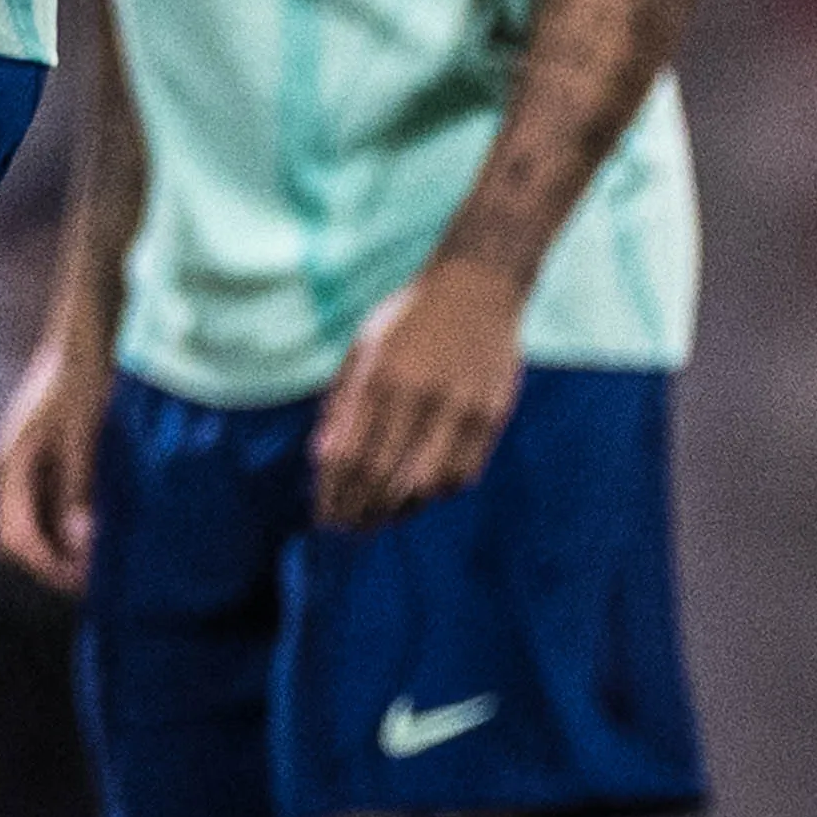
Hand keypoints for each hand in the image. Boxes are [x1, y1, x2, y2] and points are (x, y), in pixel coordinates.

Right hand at [0, 334, 107, 591]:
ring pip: (39, 525)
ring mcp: (28, 464)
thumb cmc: (85, 378)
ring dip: (68, 545)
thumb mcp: (86, 436)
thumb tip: (78, 546)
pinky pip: (54, 506)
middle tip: (103, 580)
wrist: (89, 332)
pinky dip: (76, 523)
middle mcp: (12, 470)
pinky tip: (109, 525)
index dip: (50, 568)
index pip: (16, 540)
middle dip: (57, 564)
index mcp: (10, 466)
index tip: (90, 584)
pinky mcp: (48, 457)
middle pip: (21, 539)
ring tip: (109, 557)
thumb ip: (78, 490)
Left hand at [312, 254, 525, 529]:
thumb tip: (323, 461)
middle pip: (386, 478)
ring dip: (398, 510)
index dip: (335, 495)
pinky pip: (463, 474)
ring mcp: (463, 409)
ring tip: (377, 519)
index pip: (351, 457)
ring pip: (427, 486)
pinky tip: (415, 496)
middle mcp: (422, 397)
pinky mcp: (493, 416)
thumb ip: (341, 405)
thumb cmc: (407, 319)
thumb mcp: (362, 350)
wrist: (476, 288)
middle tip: (346, 527)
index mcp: (381, 378)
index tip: (324, 516)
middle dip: (361, 511)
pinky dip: (435, 493)